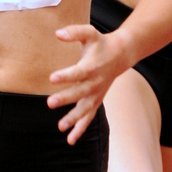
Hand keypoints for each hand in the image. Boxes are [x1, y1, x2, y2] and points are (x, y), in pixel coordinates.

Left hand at [48, 24, 123, 143]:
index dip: (66, 75)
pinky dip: (80, 128)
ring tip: (60, 127)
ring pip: (85, 109)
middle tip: (49, 103)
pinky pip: (89, 116)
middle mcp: (95, 82)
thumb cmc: (100, 43)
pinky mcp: (96, 100)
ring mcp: (96, 93)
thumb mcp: (89, 33)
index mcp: (92, 66)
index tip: (52, 78)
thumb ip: (74, 32)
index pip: (78, 72)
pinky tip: (70, 140)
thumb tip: (57, 33)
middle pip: (80, 92)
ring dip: (73, 118)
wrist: (121, 54)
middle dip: (66, 98)